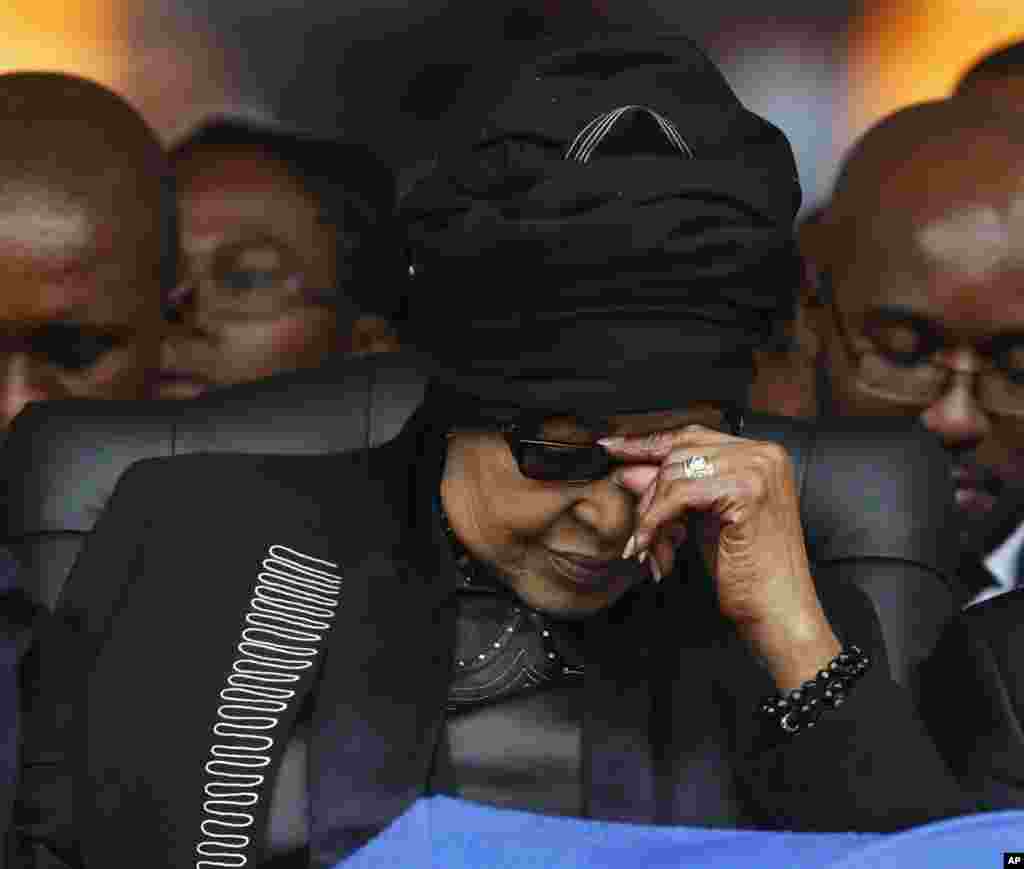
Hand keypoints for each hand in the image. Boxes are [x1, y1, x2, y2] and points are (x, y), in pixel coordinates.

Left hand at [601, 424, 839, 689]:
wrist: (778, 611)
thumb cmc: (747, 573)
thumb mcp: (699, 522)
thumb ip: (669, 490)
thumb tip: (627, 468)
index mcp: (759, 454)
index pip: (690, 437)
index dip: (647, 443)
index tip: (611, 447)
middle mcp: (763, 453)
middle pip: (677, 453)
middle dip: (648, 493)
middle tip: (637, 530)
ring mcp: (757, 468)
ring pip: (673, 475)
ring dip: (651, 516)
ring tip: (649, 548)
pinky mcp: (746, 490)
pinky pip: (678, 495)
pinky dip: (655, 522)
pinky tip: (648, 547)